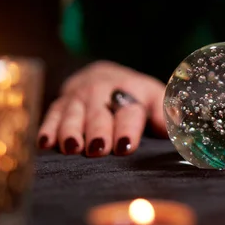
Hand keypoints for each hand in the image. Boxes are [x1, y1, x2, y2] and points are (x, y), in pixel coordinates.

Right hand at [37, 61, 166, 156]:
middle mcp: (102, 91)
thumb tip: (179, 128)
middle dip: (98, 131)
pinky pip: (52, 114)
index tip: (125, 146)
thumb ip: (165, 114)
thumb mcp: (155, 98)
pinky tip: (45, 143)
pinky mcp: (61, 102)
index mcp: (131, 90)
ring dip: (71, 130)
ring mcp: (79, 96)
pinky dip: (48, 128)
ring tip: (71, 147)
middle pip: (99, 113)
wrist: (105, 75)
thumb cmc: (136, 95)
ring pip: (74, 113)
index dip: (127, 128)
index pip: (129, 110)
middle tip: (97, 149)